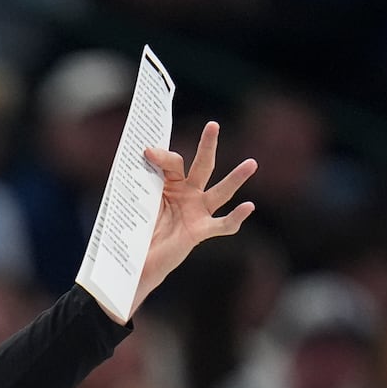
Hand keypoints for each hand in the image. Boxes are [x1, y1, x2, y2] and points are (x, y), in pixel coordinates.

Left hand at [130, 121, 255, 316]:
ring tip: (251, 163)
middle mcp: (188, 195)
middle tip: (213, 125)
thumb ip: (138, 184)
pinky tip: (248, 207)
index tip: (146, 152)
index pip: (174, 163)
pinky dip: (235, 217)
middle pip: (202, 166)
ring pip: (220, 192)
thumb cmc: (135, 231)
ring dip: (236, 178)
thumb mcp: (135, 204)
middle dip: (208, 146)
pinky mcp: (200, 231)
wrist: (134, 262)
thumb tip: (139, 158)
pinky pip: (222, 224)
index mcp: (171, 185)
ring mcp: (197, 212)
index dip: (162, 156)